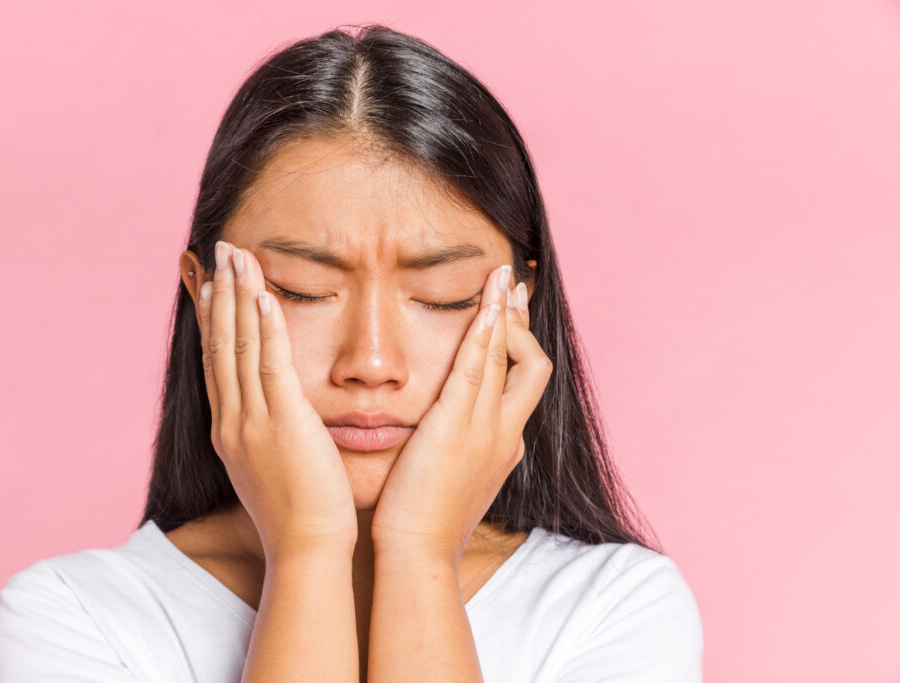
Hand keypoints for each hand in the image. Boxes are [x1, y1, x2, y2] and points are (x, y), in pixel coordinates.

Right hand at [195, 241, 356, 560]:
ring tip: (238, 255)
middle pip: (220, 345)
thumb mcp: (270, 470)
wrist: (306, 550)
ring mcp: (253, 421)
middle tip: (221, 252)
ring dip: (239, 296)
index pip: (216, 363)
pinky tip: (265, 295)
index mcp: (229, 431)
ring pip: (240, 346)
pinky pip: (271, 364)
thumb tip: (273, 419)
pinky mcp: (283, 423)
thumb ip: (267, 437)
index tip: (214, 285)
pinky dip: (265, 326)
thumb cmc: (297, 516)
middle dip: (221, 294)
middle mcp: (232, 420)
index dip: (213, 320)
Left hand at [369, 264, 551, 563]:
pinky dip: (486, 335)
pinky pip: (478, 370)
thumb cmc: (426, 522)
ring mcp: (486, 429)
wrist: (419, 554)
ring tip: (502, 277)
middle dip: (524, 322)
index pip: (524, 383)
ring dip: (506, 313)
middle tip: (514, 286)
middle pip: (533, 365)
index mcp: (504, 445)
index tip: (513, 316)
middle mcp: (505, 433)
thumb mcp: (455, 480)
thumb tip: (449, 435)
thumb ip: (459, 452)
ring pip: (509, 359)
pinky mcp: (457, 427)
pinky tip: (485, 307)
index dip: (522, 345)